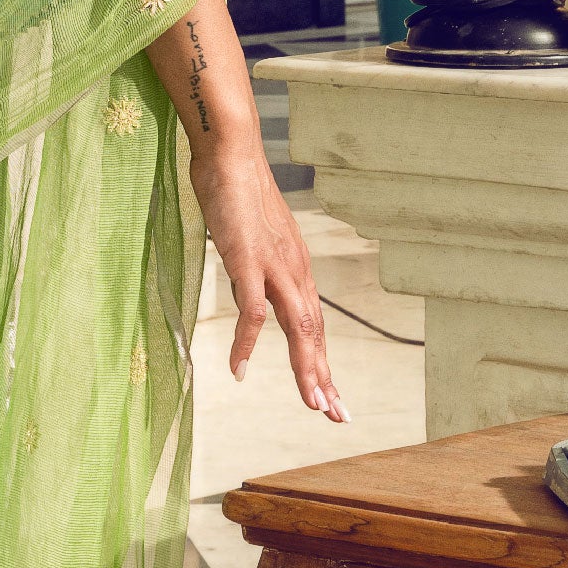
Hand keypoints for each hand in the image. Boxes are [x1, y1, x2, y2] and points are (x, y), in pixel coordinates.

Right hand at [187, 132, 347, 421]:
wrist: (231, 152)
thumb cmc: (238, 191)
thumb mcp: (252, 239)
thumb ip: (256, 269)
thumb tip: (250, 294)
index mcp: (296, 269)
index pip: (314, 325)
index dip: (322, 362)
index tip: (329, 396)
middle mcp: (294, 271)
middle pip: (314, 333)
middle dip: (325, 377)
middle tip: (336, 415)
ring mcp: (273, 266)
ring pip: (297, 327)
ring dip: (306, 368)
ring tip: (312, 404)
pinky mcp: (248, 260)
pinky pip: (251, 311)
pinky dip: (247, 344)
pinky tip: (239, 370)